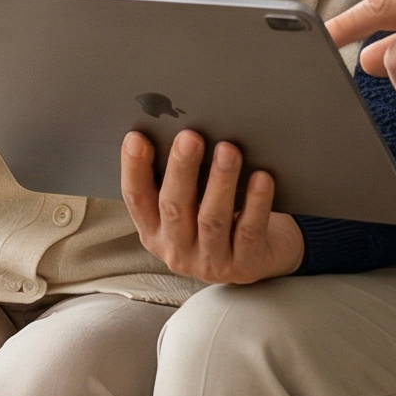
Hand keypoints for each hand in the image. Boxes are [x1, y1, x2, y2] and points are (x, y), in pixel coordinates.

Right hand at [120, 129, 303, 284]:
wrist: (259, 258)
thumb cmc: (217, 217)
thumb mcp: (191, 203)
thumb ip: (178, 178)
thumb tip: (177, 130)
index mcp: (155, 231)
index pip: (136, 199)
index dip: (134, 169)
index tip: (136, 138)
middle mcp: (177, 249)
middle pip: (174, 208)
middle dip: (181, 170)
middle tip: (190, 137)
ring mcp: (211, 262)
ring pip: (212, 219)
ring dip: (219, 182)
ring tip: (228, 150)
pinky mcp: (245, 265)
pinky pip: (249, 231)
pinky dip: (256, 203)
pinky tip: (262, 178)